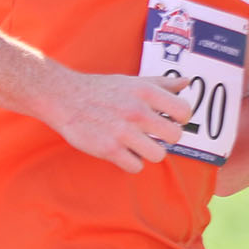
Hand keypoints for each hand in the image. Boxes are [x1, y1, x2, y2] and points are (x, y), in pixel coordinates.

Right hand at [44, 69, 192, 172]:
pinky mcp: (109, 149)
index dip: (179, 119)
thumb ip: (161, 83)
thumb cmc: (100, 90)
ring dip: (147, 152)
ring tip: (133, 143)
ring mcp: (123, 131)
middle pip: (175, 137)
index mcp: (145, 92)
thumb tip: (187, 81)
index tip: (167, 120)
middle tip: (149, 134)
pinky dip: (129, 162)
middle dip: (164, 138)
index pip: (184, 111)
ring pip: (158, 155)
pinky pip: (136, 166)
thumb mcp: (131, 81)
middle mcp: (137, 111)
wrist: (61, 96)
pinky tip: (119, 150)